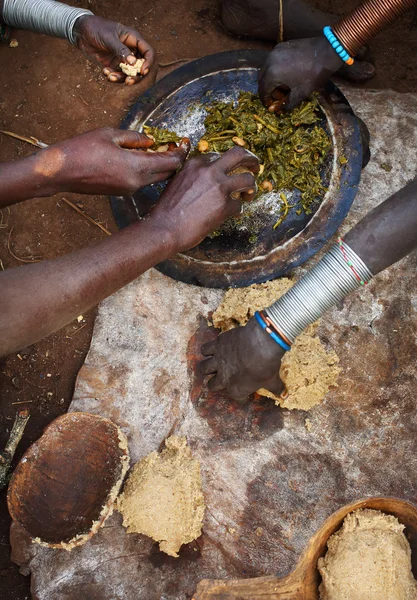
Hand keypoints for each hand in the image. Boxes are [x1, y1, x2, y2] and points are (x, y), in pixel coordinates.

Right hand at [35, 128, 189, 195]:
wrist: (60, 172)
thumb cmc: (82, 149)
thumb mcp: (110, 134)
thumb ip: (135, 138)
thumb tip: (151, 141)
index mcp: (136, 167)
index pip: (170, 161)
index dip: (181, 152)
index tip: (186, 142)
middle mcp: (137, 182)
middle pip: (166, 173)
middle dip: (174, 160)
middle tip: (176, 145)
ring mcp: (129, 190)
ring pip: (155, 178)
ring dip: (160, 166)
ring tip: (159, 150)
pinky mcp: (122, 192)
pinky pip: (142, 181)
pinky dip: (147, 171)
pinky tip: (142, 159)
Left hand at [73, 15, 154, 84]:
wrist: (81, 33)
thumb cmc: (96, 29)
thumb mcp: (109, 38)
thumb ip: (121, 50)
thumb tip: (133, 62)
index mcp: (133, 39)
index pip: (148, 52)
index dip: (148, 62)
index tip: (142, 71)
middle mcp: (131, 50)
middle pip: (141, 66)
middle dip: (136, 76)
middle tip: (128, 81)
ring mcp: (123, 58)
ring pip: (129, 73)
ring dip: (121, 78)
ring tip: (111, 77)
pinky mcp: (114, 65)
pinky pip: (118, 75)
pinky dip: (113, 77)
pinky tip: (105, 72)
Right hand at [150, 146, 258, 251]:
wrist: (164, 228)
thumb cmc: (167, 210)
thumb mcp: (178, 182)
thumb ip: (194, 177)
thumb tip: (209, 181)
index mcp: (196, 163)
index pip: (219, 156)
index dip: (226, 165)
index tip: (230, 172)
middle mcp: (209, 171)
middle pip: (239, 155)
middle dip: (252, 160)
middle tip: (255, 168)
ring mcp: (219, 187)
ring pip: (248, 180)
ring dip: (251, 187)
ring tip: (248, 195)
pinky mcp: (224, 206)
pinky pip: (239, 206)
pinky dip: (237, 211)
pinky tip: (231, 215)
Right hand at [200, 316, 284, 400]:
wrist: (260, 344)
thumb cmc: (266, 365)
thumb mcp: (273, 379)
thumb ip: (277, 389)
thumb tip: (284, 396)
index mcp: (236, 389)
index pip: (236, 397)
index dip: (241, 397)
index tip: (245, 394)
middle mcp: (223, 377)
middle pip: (212, 385)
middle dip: (215, 383)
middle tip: (220, 379)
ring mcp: (218, 361)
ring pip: (203, 368)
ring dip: (207, 368)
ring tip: (210, 366)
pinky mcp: (217, 345)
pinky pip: (205, 349)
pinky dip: (207, 350)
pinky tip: (210, 350)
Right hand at [258, 37, 341, 110]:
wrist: (327, 51)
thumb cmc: (314, 74)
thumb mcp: (301, 93)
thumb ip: (288, 104)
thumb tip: (279, 110)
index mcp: (272, 74)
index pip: (262, 90)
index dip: (265, 100)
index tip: (270, 105)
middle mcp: (269, 61)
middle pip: (261, 79)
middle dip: (267, 89)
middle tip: (278, 95)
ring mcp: (275, 51)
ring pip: (266, 69)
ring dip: (270, 79)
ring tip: (284, 84)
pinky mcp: (281, 46)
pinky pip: (272, 60)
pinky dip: (275, 68)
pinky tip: (287, 73)